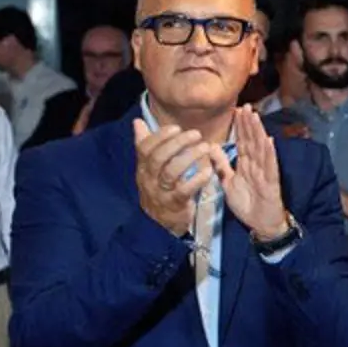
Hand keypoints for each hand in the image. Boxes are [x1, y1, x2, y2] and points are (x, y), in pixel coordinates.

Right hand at [133, 120, 214, 236]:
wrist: (159, 224)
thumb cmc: (158, 190)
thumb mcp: (149, 169)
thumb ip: (145, 145)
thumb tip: (138, 122)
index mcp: (143, 168)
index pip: (146, 148)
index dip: (160, 136)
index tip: (176, 128)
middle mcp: (149, 179)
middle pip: (158, 158)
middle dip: (177, 143)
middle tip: (196, 134)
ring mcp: (160, 192)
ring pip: (171, 172)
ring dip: (189, 157)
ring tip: (206, 147)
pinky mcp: (174, 205)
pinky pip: (184, 190)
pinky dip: (197, 179)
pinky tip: (209, 171)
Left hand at [211, 105, 288, 238]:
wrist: (261, 224)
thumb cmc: (247, 204)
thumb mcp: (228, 183)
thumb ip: (221, 166)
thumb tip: (212, 147)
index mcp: (246, 164)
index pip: (242, 142)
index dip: (240, 127)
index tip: (236, 110)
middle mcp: (256, 165)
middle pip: (252, 141)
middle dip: (248, 124)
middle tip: (245, 106)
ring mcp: (265, 172)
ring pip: (261, 148)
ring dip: (258, 132)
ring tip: (255, 117)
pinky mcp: (271, 182)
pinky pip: (270, 166)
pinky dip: (270, 154)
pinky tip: (269, 141)